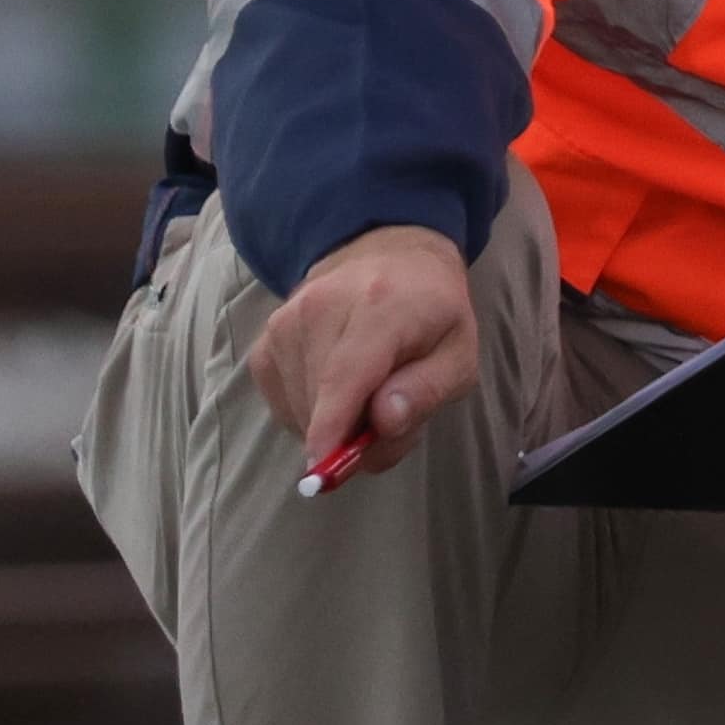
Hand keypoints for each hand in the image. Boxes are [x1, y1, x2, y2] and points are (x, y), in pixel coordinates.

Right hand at [247, 225, 482, 483]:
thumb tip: (383, 423)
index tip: (322, 469)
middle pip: (320, 400)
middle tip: (389, 421)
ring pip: (299, 406)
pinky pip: (281, 401)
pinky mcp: (266, 339)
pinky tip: (335, 392)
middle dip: (350, 435)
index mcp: (380, 306)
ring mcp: (285, 320)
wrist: (389, 254)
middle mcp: (321, 306)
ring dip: (332, 424)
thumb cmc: (432, 313)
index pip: (345, 374)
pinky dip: (307, 413)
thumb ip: (426, 391)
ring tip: (367, 396)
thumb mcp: (458, 355)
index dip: (331, 426)